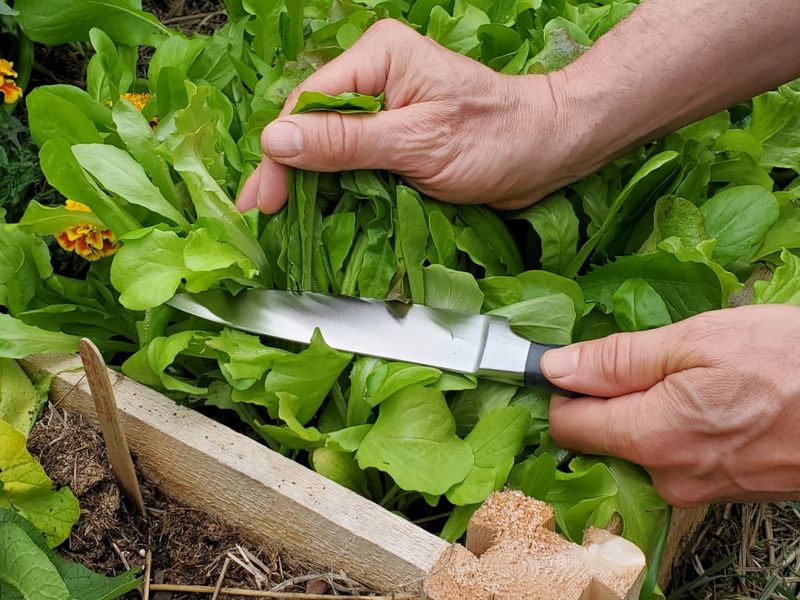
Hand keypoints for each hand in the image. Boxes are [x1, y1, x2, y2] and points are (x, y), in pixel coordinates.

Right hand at [236, 19, 586, 213]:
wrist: (546, 150)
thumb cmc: (495, 138)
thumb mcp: (416, 142)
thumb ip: (345, 141)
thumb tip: (276, 140)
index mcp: (378, 58)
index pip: (309, 105)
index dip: (281, 154)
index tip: (265, 201)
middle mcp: (375, 76)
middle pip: (312, 125)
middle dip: (287, 171)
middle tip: (261, 216)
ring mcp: (385, 107)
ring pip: (329, 145)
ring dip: (307, 183)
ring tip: (279, 221)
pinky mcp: (395, 135)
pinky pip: (353, 160)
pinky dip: (337, 187)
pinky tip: (315, 210)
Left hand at [542, 304, 799, 506]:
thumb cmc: (792, 364)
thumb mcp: (699, 341)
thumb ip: (618, 359)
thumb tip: (556, 367)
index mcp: (653, 438)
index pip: (567, 425)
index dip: (560, 388)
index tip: (567, 362)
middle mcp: (669, 477)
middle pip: (601, 438)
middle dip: (608, 398)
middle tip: (647, 360)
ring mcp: (698, 489)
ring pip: (639, 446)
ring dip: (647, 410)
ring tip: (691, 377)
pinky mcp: (722, 489)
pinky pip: (674, 457)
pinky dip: (676, 427)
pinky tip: (709, 400)